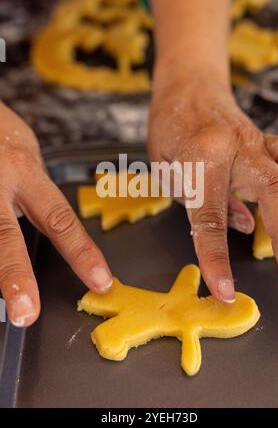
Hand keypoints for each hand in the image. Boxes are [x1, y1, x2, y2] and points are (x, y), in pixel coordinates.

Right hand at [0, 102, 111, 326]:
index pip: (59, 218)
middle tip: (24, 312)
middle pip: (5, 236)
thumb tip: (54, 230)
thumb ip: (36, 191)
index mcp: (25, 171)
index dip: (81, 252)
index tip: (100, 281)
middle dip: (14, 276)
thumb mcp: (27, 154)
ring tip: (4, 306)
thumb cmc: (1, 133)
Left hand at [148, 74, 277, 302]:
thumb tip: (243, 228)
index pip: (209, 216)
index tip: (225, 288)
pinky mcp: (271, 141)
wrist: (187, 89)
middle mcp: (236, 146)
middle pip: (274, 190)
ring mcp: (259, 141)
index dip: (216, 257)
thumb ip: (202, 202)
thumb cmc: (169, 129)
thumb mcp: (169, 170)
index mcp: (199, 156)